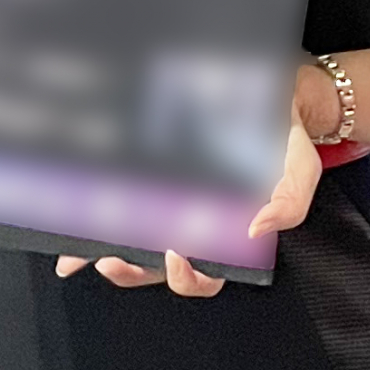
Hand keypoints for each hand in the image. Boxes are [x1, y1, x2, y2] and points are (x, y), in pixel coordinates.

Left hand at [53, 111, 324, 298]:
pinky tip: (69, 217)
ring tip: (83, 248)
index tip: (177, 255)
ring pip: (131, 240)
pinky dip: (91, 214)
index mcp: (226, 232)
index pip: (204, 274)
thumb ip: (288, 203)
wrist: (274, 92)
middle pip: (157, 266)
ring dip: (103, 250)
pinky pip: (117, 199)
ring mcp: (166, 199)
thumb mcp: (299, 168)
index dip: (189, 277)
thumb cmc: (284, 137)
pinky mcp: (146, 173)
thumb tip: (255, 229)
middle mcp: (192, 221)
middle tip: (114, 258)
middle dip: (132, 269)